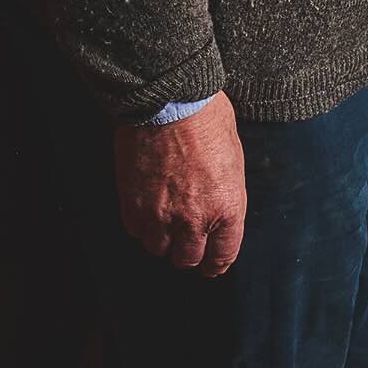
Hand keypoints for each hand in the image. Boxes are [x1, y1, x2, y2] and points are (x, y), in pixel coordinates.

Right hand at [117, 104, 245, 273]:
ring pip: (158, 249)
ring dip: (162, 241)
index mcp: (227, 207)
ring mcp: (161, 214)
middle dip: (188, 254)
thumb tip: (218, 203)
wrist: (169, 100)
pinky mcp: (133, 202)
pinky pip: (135, 230)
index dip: (216, 265)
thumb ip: (225, 191)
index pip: (223, 255)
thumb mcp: (233, 157)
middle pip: (187, 258)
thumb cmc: (206, 119)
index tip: (211, 268)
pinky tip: (145, 213)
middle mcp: (195, 219)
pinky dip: (140, 226)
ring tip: (163, 228)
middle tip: (186, 248)